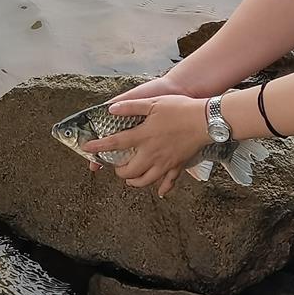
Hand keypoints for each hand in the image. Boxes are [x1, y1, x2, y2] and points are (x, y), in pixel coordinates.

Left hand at [85, 94, 212, 197]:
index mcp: (143, 136)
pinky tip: (161, 192)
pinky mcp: (177, 166)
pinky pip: (168, 182)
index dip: (99, 147)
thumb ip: (131, 107)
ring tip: (130, 178)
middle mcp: (151, 153)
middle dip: (119, 171)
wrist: (206, 121)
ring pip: (145, 181)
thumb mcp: (153, 102)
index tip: (87, 149)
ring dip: (134, 182)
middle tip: (116, 166)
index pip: (115, 143)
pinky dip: (163, 189)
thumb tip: (112, 109)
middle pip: (129, 171)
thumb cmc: (179, 109)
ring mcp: (165, 162)